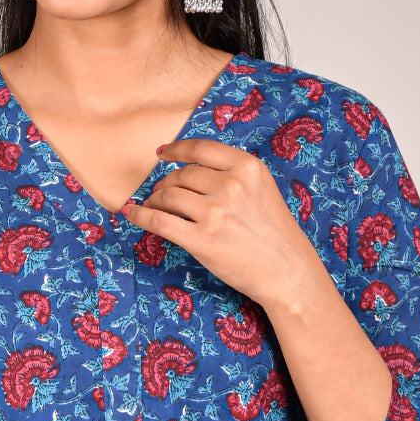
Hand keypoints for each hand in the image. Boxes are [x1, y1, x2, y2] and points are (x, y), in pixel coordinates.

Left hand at [122, 136, 324, 310]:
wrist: (287, 271)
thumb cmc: (275, 234)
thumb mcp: (262, 190)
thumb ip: (233, 175)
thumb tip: (188, 169)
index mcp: (248, 168)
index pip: (201, 149)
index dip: (176, 149)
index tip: (162, 154)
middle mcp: (231, 186)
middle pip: (182, 175)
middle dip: (167, 184)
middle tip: (163, 194)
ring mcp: (215, 213)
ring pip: (168, 196)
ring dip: (156, 201)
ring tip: (156, 207)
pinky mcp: (201, 240)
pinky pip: (158, 221)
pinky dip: (140, 216)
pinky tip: (132, 214)